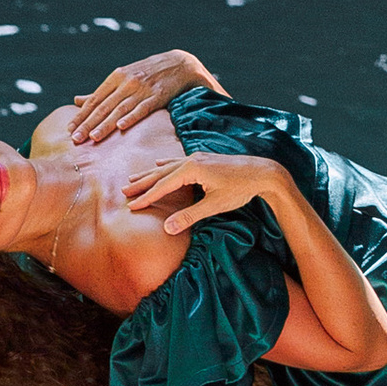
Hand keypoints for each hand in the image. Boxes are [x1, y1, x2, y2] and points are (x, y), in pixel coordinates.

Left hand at [71, 50, 216, 143]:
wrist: (179, 64)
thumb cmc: (148, 73)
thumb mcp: (123, 77)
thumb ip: (101, 91)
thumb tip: (77, 100)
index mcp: (116, 76)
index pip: (95, 99)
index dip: (82, 115)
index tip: (69, 129)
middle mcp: (126, 82)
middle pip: (104, 106)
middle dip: (88, 123)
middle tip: (75, 139)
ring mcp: (142, 89)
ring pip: (119, 109)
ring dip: (105, 124)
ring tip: (93, 137)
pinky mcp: (157, 96)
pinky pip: (141, 109)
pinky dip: (131, 117)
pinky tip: (121, 126)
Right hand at [124, 153, 286, 236]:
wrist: (263, 172)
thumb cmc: (240, 188)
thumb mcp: (214, 205)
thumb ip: (190, 216)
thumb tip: (167, 228)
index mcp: (192, 169)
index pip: (163, 185)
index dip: (146, 197)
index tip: (131, 205)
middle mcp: (192, 160)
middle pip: (160, 173)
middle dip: (142, 182)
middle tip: (123, 190)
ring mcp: (198, 157)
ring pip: (167, 166)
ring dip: (150, 173)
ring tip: (133, 177)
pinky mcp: (204, 158)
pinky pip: (178, 161)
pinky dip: (165, 165)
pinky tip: (160, 163)